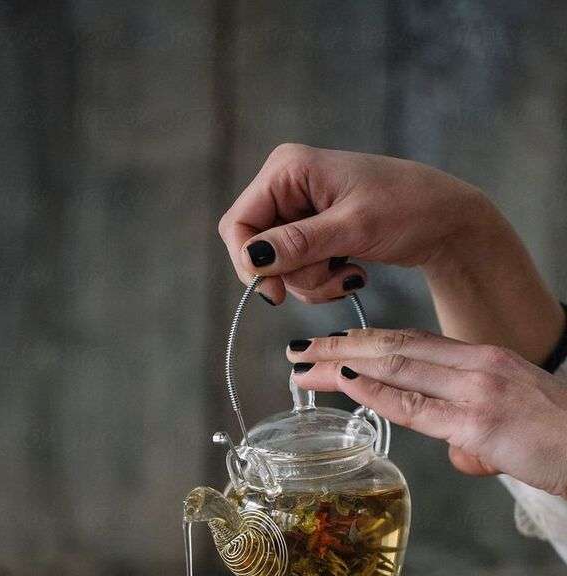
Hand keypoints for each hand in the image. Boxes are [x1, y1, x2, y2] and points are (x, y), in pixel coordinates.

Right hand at [219, 143, 564, 364]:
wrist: (448, 221)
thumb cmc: (408, 210)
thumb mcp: (353, 228)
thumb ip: (300, 244)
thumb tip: (252, 259)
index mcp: (288, 169)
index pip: (239, 224)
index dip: (249, 262)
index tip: (274, 294)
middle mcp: (288, 185)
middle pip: (258, 250)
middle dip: (294, 274)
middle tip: (334, 275)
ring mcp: (300, 210)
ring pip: (279, 267)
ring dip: (312, 283)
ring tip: (350, 274)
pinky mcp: (315, 231)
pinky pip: (299, 269)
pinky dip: (322, 280)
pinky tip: (352, 272)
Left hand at [287, 329, 566, 496]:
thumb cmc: (562, 441)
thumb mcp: (514, 423)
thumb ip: (476, 431)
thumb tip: (456, 451)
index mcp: (485, 360)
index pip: (414, 342)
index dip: (368, 341)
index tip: (333, 344)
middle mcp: (478, 365)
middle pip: (395, 345)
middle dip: (342, 347)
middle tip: (300, 348)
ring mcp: (477, 391)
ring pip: (396, 365)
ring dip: (343, 364)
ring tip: (304, 365)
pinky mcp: (478, 423)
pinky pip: (414, 405)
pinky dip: (375, 392)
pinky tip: (345, 384)